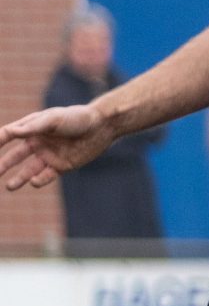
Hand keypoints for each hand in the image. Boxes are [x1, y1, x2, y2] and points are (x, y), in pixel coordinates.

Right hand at [0, 104, 114, 190]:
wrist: (101, 127)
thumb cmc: (76, 118)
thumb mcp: (53, 120)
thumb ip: (32, 127)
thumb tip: (11, 132)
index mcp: (33, 128)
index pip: (9, 135)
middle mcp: (38, 142)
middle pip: (15, 156)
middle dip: (3, 164)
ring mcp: (49, 155)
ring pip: (29, 170)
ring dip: (19, 178)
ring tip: (10, 187)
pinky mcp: (62, 166)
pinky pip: (46, 176)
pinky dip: (39, 181)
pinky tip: (34, 182)